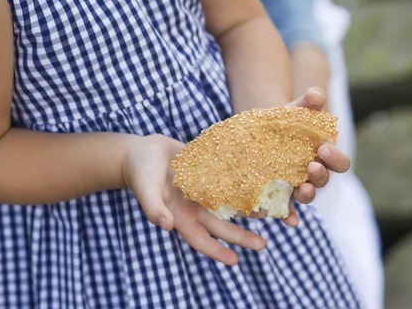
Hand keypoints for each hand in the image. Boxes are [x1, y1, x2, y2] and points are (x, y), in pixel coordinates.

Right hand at [122, 134, 265, 265]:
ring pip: (230, 204)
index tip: (235, 260)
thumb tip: (166, 225)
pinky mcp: (209, 172)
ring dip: (249, 210)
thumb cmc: (140, 173)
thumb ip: (153, 208)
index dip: (217, 251)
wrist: (143, 150)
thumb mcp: (145, 190)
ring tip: (271, 214)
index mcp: (181, 216)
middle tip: (263, 244)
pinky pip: (230, 181)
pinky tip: (261, 183)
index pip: (201, 239)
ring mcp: (204, 190)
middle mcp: (196, 207)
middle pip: (222, 225)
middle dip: (241, 236)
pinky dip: (244, 184)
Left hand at [281, 87, 351, 226]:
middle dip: (321, 175)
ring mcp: (297, 185)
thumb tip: (316, 93)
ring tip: (303, 188)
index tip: (322, 148)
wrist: (260, 132)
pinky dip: (290, 215)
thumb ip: (308, 102)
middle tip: (311, 166)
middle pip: (325, 180)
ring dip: (308, 194)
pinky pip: (287, 209)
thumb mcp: (295, 110)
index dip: (334, 157)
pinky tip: (289, 220)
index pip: (339, 162)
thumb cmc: (284, 121)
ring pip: (308, 196)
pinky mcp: (279, 194)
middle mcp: (314, 173)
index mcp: (324, 155)